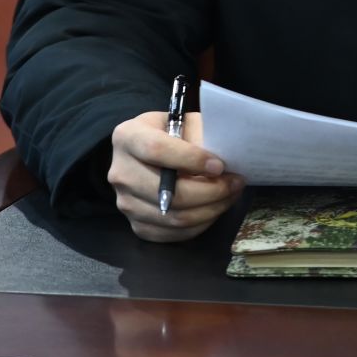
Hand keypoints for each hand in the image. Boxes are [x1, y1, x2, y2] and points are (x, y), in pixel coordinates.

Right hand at [106, 110, 242, 242]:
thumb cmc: (171, 134)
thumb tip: (226, 160)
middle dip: (211, 191)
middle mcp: (120, 172)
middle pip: (168, 193)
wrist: (146, 155)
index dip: (191, 159)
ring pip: (174, 217)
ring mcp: (125, 203)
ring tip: (231, 195)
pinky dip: (200, 224)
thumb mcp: (184, 122)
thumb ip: (200, 136)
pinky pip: (173, 233)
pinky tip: (214, 209)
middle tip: (236, 182)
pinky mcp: (137, 225)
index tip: (220, 165)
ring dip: (211, 209)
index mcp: (127, 137)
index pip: (156, 150)